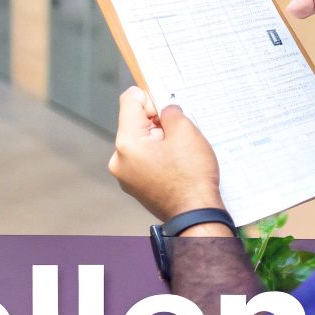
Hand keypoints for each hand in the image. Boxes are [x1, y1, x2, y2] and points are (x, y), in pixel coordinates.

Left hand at [108, 87, 224, 219]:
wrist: (195, 216)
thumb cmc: (192, 178)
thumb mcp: (186, 132)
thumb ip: (170, 112)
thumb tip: (165, 110)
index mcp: (126, 143)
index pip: (129, 100)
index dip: (151, 99)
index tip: (167, 111)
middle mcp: (119, 159)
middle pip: (134, 122)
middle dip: (157, 123)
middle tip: (179, 136)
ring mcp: (125, 175)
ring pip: (140, 142)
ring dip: (159, 140)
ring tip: (180, 154)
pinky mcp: (135, 185)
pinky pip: (143, 160)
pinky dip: (158, 156)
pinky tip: (176, 165)